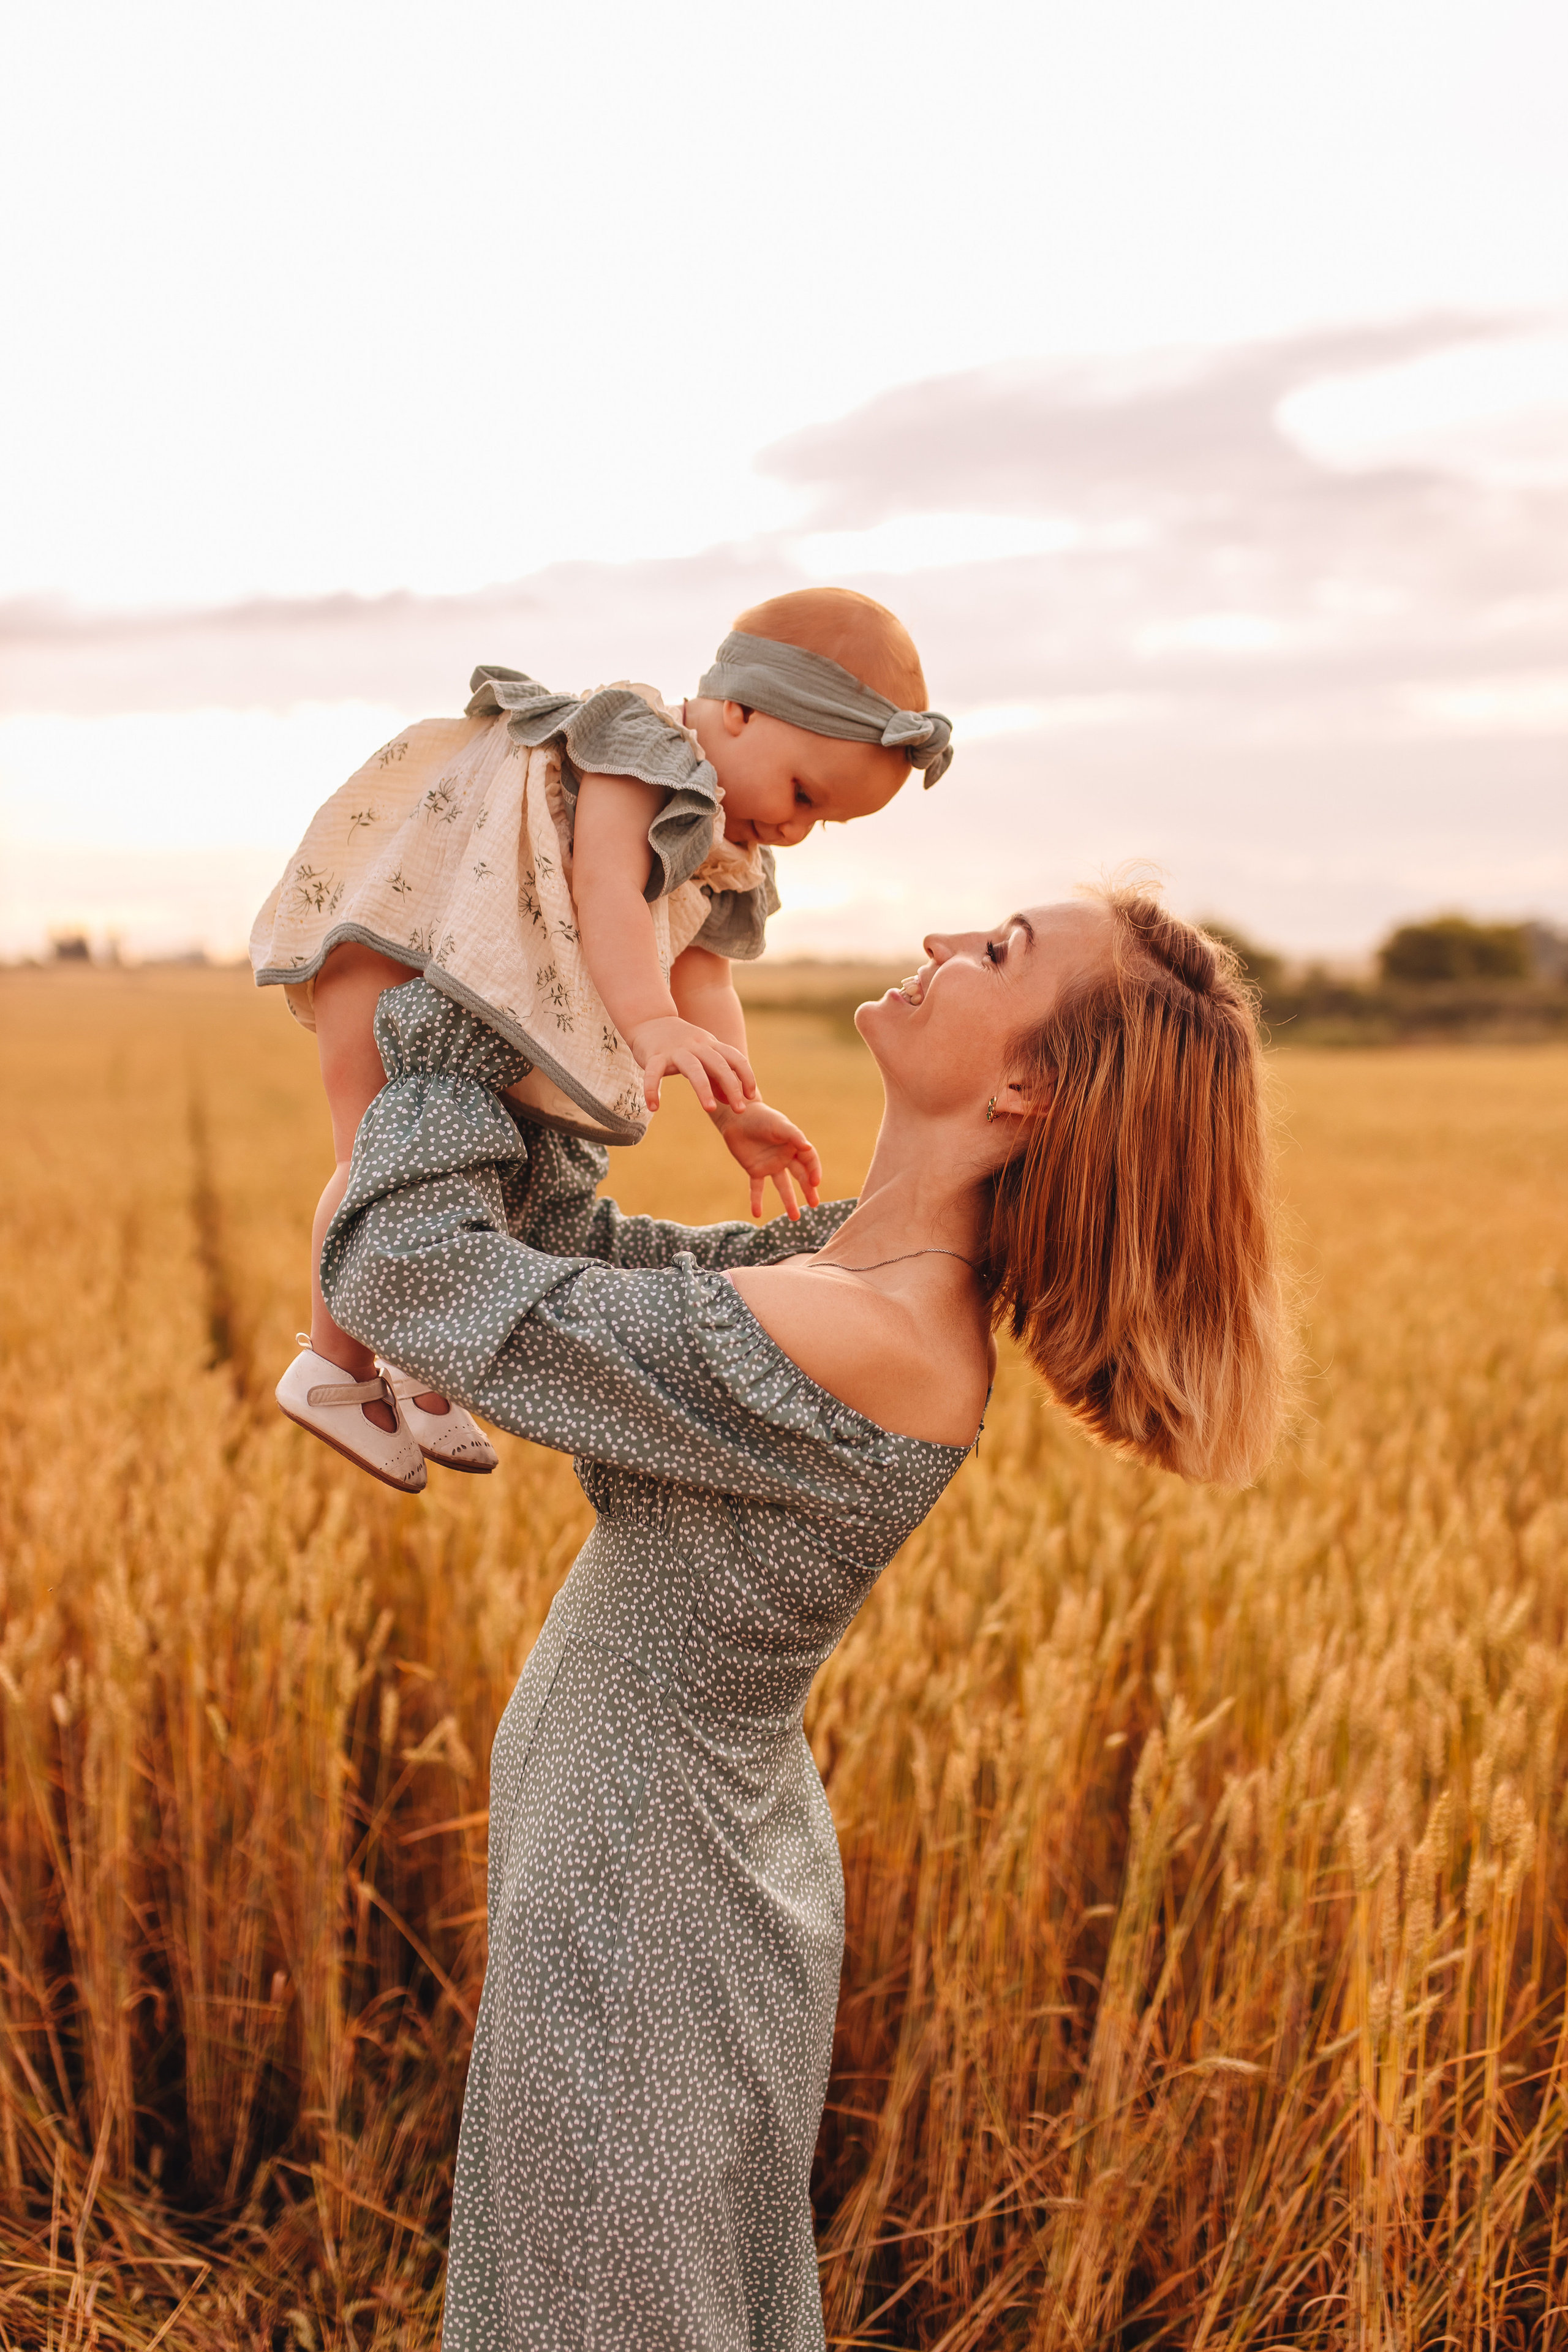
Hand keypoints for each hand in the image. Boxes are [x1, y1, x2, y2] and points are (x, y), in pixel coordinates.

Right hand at [628, 1015, 757, 1114]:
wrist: (650, 1020)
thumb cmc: (680, 1043)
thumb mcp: (701, 1056)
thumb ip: (715, 1077)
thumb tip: (729, 1100)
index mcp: (710, 1045)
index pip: (735, 1058)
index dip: (746, 1076)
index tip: (750, 1097)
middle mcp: (696, 1046)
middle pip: (719, 1065)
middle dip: (732, 1087)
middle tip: (740, 1110)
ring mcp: (675, 1050)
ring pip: (693, 1069)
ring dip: (704, 1089)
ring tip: (710, 1109)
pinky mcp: (654, 1055)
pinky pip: (653, 1073)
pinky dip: (652, 1089)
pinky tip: (653, 1107)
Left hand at [712, 1100, 823, 1220]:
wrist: (737, 1117)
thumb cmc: (761, 1117)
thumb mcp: (779, 1125)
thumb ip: (793, 1135)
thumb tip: (808, 1148)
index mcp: (795, 1146)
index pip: (809, 1161)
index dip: (814, 1171)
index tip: (815, 1183)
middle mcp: (785, 1157)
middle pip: (800, 1177)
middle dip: (808, 1190)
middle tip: (815, 1204)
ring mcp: (771, 1165)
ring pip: (783, 1186)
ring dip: (789, 1201)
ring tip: (794, 1218)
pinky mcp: (755, 1170)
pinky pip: (757, 1188)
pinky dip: (756, 1200)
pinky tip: (756, 1214)